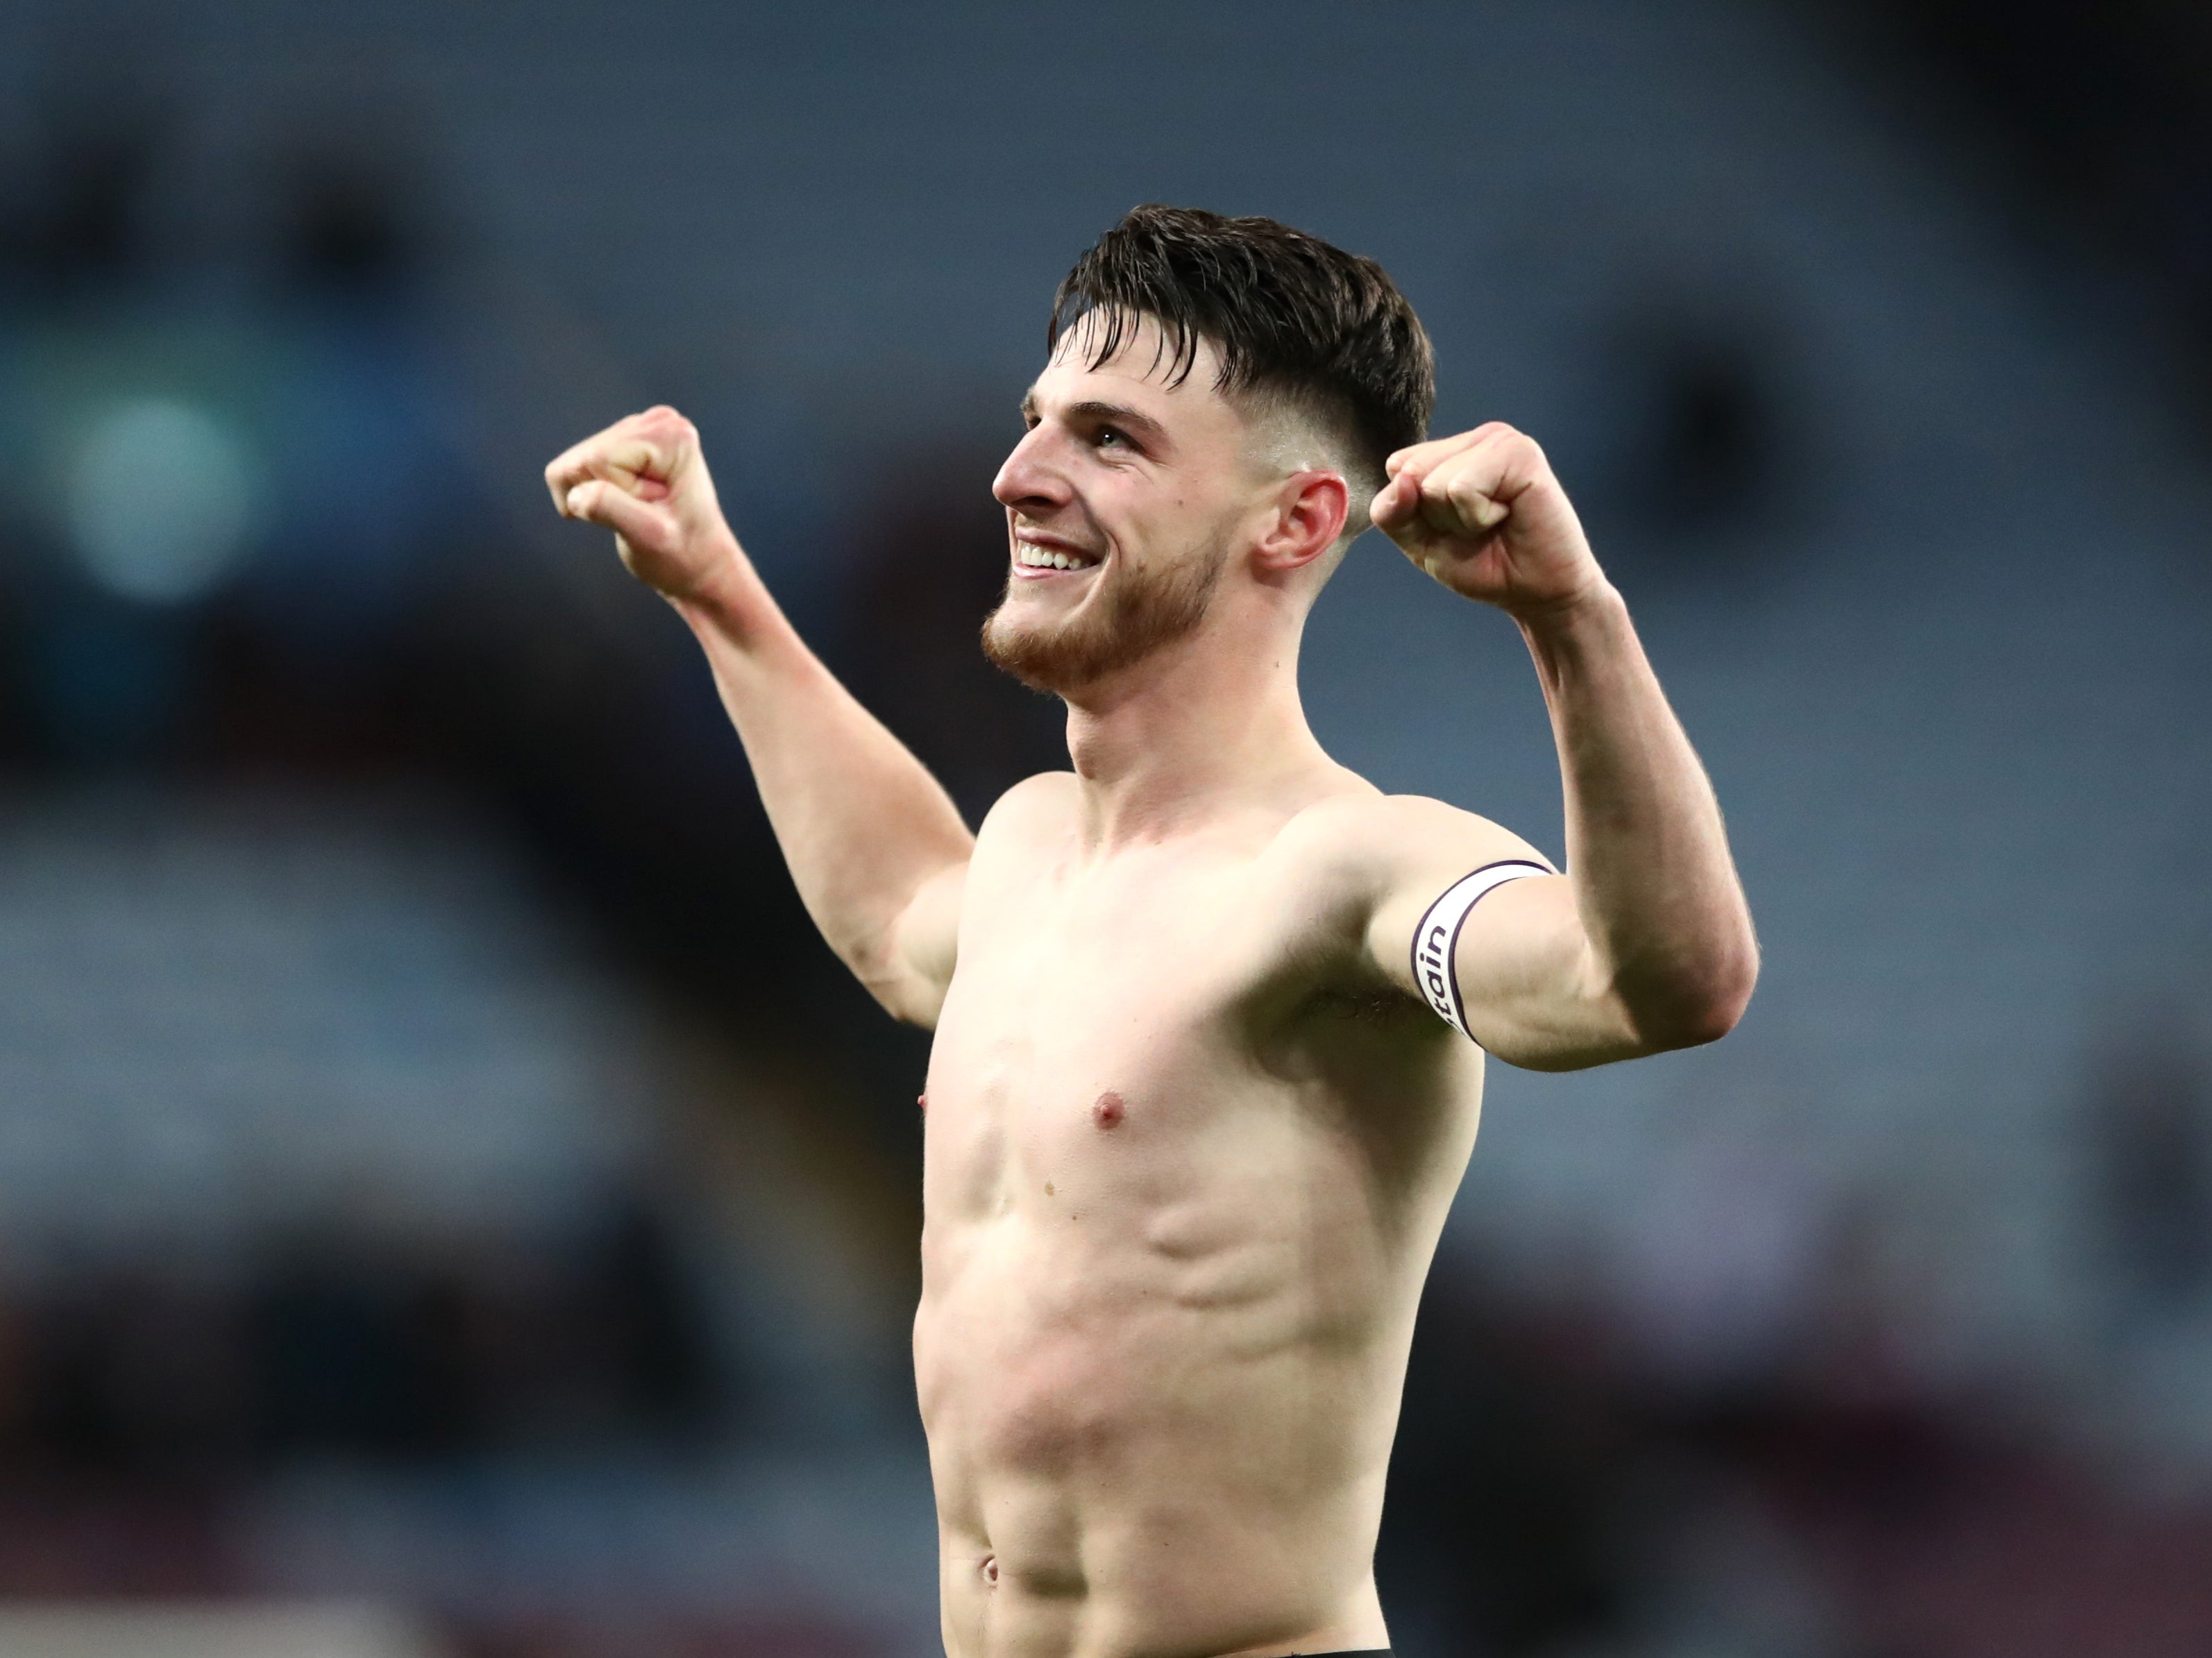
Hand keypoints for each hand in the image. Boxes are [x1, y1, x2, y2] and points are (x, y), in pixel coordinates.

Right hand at [545, 406, 741, 601]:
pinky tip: (626, 503)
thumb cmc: (683, 556)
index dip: (610, 495)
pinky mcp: (629, 442)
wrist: (700, 565)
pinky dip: (592, 491)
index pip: (598, 459)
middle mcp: (658, 422)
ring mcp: (643, 429)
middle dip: (600, 493)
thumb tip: (575, 494)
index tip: (646, 512)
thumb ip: (610, 509)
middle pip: (585, 455)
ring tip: (639, 509)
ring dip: (598, 494)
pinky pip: (579, 464)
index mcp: (670, 436)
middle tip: (641, 513)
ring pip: (577, 461)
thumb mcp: (648, 537)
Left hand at [1369, 422, 1607, 618]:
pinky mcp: (1520, 454)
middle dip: (1437, 516)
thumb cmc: (1486, 564)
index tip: (1455, 527)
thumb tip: (1401, 479)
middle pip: (1411, 472)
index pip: (1398, 467)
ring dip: (1460, 520)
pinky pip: (1463, 488)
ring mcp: (1499, 440)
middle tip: (1478, 527)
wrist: (1538, 593)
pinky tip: (1508, 516)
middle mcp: (1476, 439)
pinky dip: (1478, 517)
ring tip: (1495, 522)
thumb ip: (1393, 513)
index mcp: (1453, 451)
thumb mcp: (1422, 542)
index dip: (1415, 511)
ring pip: (1434, 482)